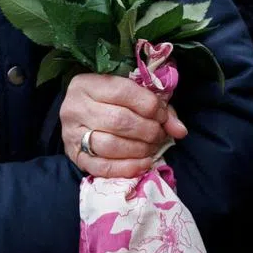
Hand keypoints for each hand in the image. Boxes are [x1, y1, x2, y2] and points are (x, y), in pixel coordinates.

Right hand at [59, 73, 187, 177]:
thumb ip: (157, 108)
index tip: (163, 116)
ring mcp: (72, 134)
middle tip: (160, 135)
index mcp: (87, 84)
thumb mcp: (130, 94)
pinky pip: (103, 167)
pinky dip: (128, 168)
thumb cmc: (109, 102)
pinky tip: (144, 163)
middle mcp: (75, 107)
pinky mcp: (75, 157)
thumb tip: (180, 130)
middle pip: (119, 121)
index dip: (150, 106)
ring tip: (152, 148)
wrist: (79, 116)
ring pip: (111, 145)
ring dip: (140, 149)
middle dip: (148, 130)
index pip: (123, 92)